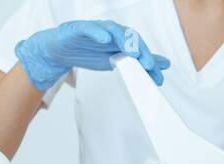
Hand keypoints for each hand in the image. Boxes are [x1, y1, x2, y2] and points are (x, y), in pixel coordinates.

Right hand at [15, 21, 169, 91]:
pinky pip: (88, 28)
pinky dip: (97, 32)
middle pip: (129, 37)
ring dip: (123, 39)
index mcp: (120, 40)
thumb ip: (140, 61)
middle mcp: (110, 32)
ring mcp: (94, 29)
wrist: (60, 51)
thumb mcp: (117, 60)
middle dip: (140, 50)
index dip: (149, 60)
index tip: (157, 75)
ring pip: (112, 30)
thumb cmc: (89, 52)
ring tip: (132, 51)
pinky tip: (104, 39)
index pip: (139, 47)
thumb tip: (163, 64)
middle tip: (148, 64)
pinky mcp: (77, 29)